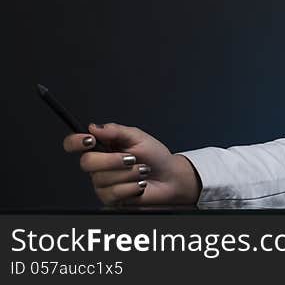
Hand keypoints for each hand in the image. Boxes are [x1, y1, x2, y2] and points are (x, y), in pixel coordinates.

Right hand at [63, 122, 200, 206]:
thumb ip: (116, 130)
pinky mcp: (110, 199)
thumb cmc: (155, 157)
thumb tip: (94, 127)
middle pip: (86, 162)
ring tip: (142, 170)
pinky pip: (113, 193)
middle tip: (131, 158)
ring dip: (129, 173)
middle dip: (112, 160)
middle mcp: (98, 165)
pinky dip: (132, 186)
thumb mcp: (138, 137)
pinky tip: (140, 184)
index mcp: (102, 146)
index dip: (76, 141)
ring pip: (102, 179)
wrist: (170, 178)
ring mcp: (102, 183)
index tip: (90, 140)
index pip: (74, 144)